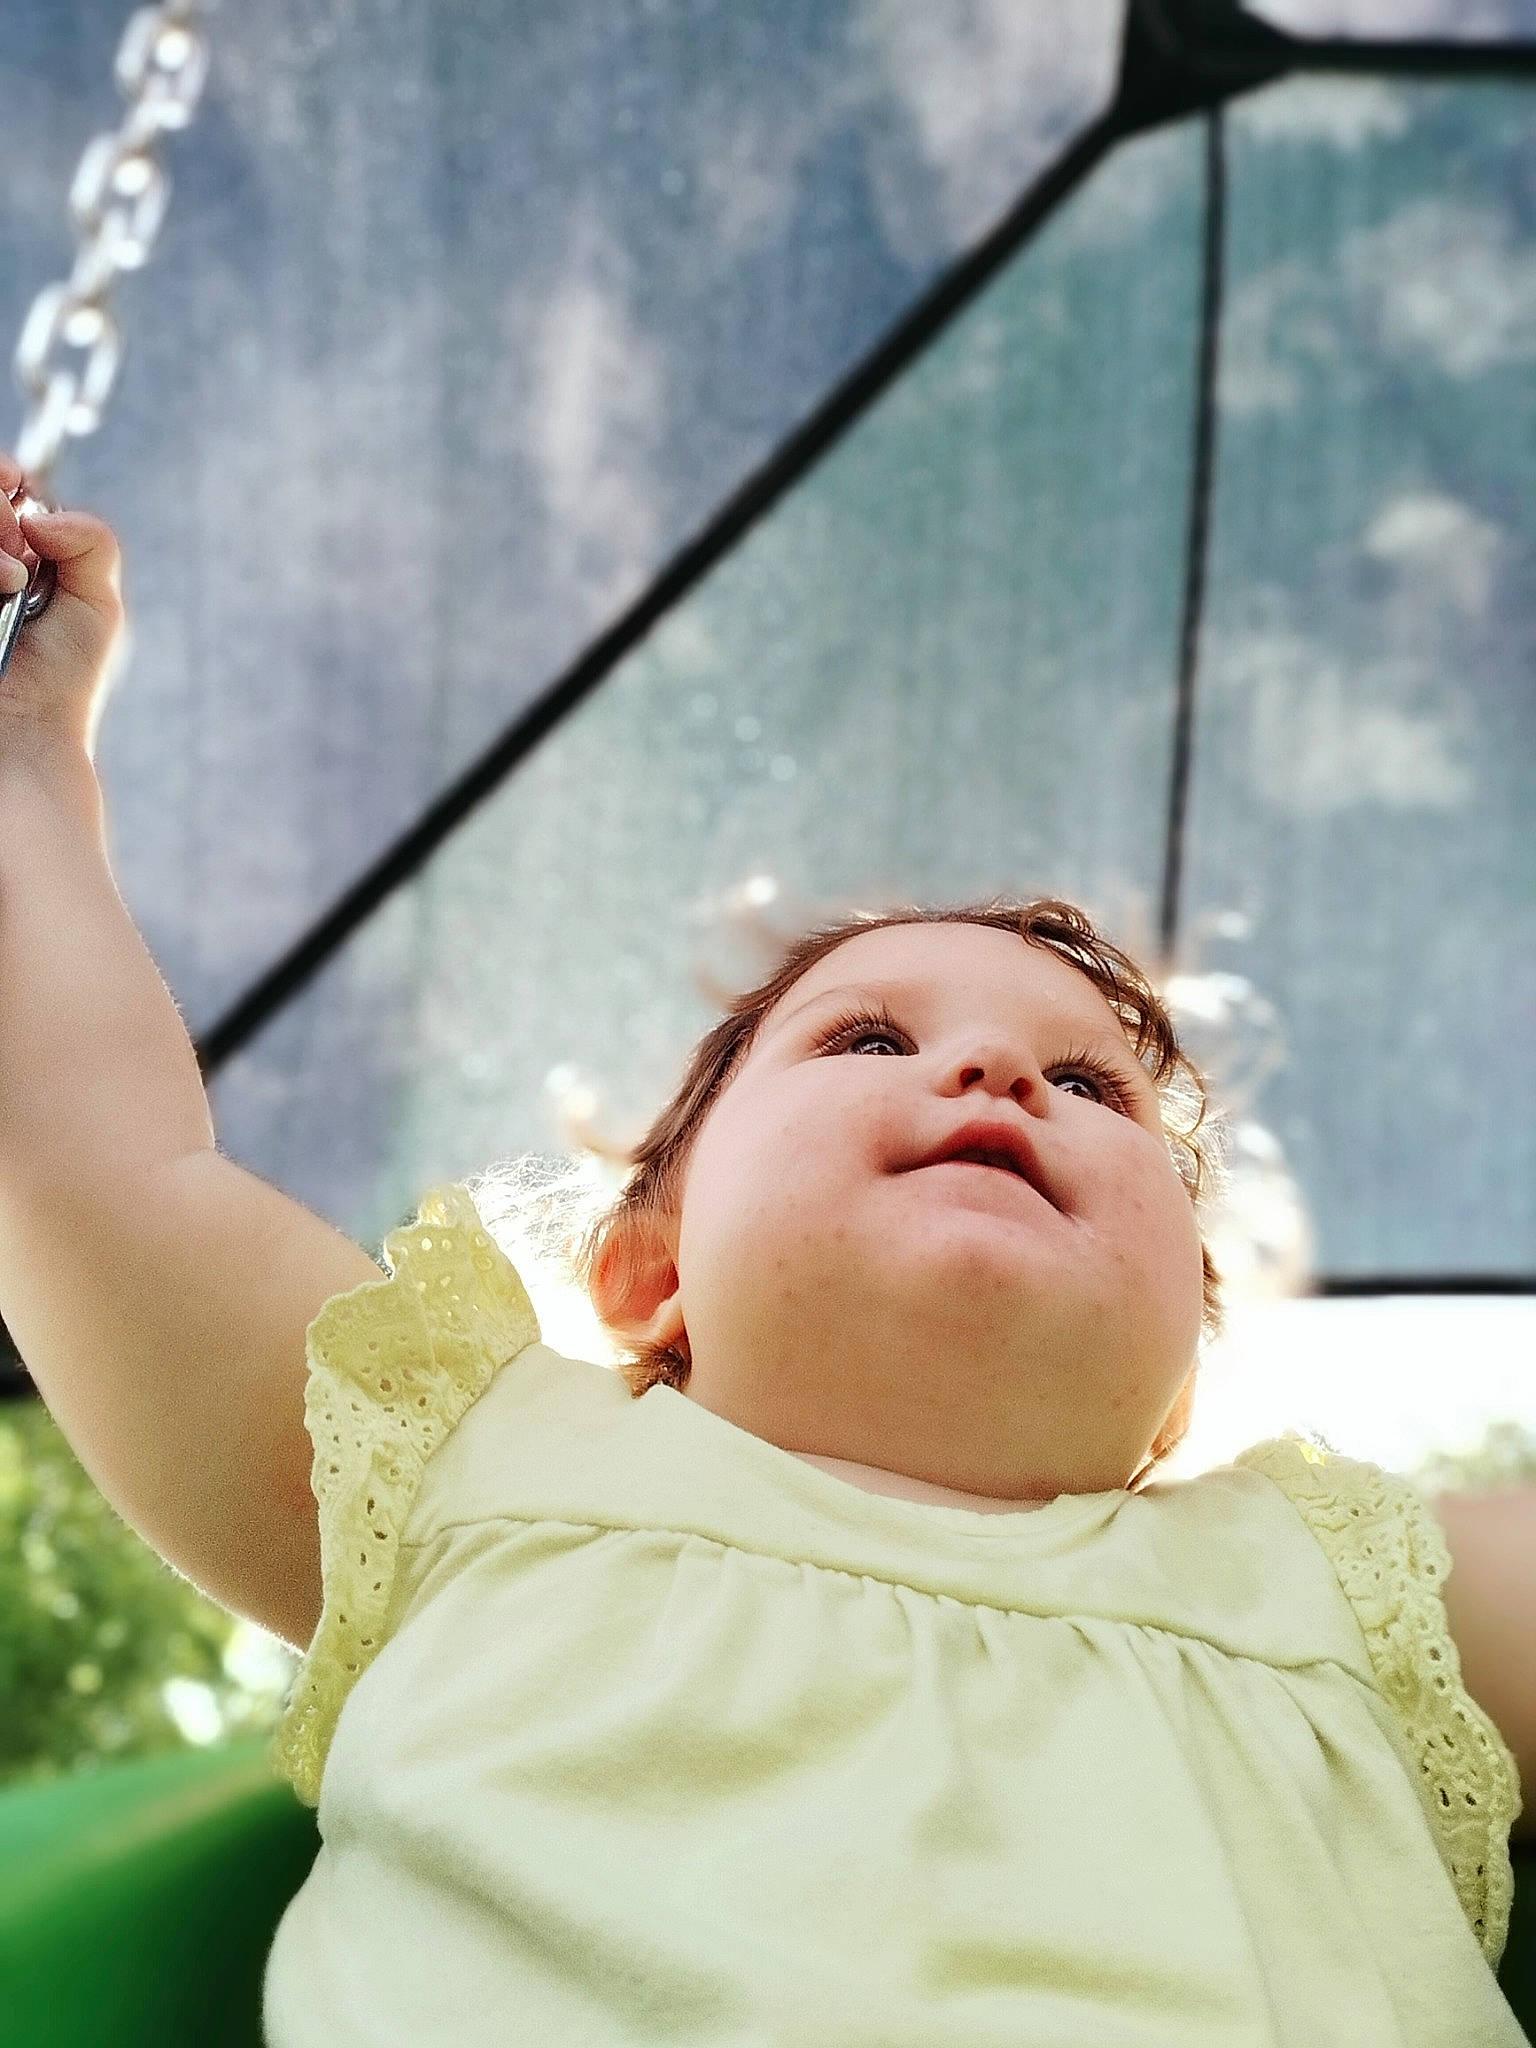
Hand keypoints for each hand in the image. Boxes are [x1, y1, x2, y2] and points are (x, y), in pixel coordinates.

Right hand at [0, 450, 126, 757]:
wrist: (30, 737)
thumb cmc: (63, 679)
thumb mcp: (97, 603)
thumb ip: (90, 541)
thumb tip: (36, 512)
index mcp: (8, 552)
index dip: (0, 472)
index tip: (12, 481)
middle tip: (18, 538)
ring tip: (12, 582)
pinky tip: (0, 592)